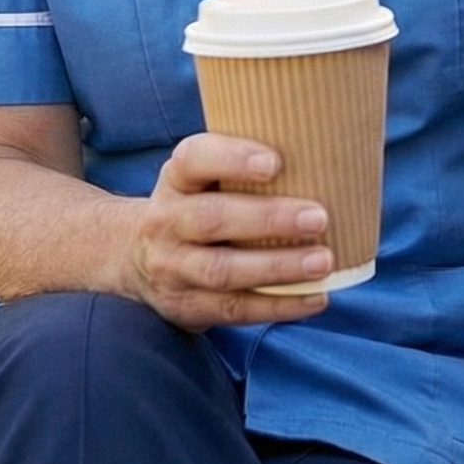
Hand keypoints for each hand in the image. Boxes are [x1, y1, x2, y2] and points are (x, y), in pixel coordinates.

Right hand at [126, 132, 336, 330]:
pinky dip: (278, 305)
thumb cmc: (196, 205)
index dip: (232, 158)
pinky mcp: (187, 306)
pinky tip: (316, 297)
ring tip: (323, 261)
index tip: (276, 162)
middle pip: (212, 218)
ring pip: (221, 270)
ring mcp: (172, 268)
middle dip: (268, 218)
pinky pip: (234, 309)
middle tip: (319, 218)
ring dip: (277, 267)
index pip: (194, 159)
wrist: (135, 258)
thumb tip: (327, 155)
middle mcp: (166, 222)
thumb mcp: (202, 178)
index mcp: (176, 179)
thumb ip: (245, 168)